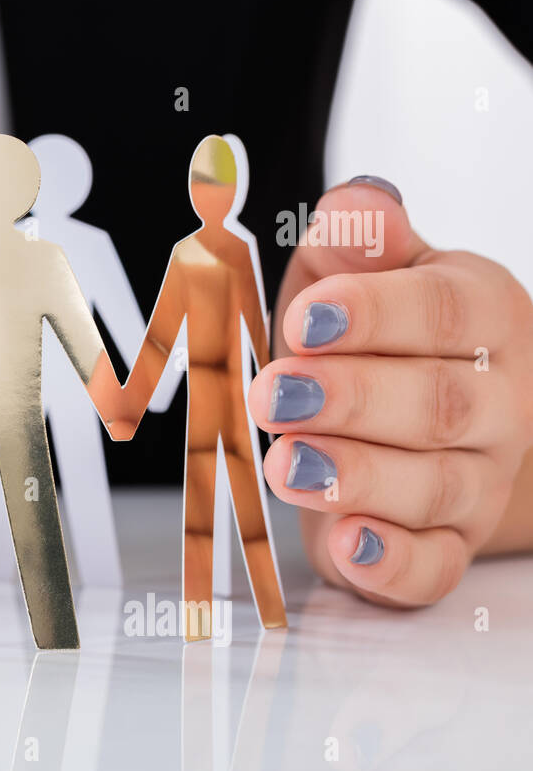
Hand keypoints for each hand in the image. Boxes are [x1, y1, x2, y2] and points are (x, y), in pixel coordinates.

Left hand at [249, 178, 532, 606]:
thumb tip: (359, 204)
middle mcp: (496, 400)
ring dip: (356, 476)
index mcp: (481, 315)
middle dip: (351, 399)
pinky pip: (433, 567)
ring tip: (287, 464)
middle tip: (273, 394)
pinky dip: (392, 562)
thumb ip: (357, 241)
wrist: (404, 414)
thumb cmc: (370, 335)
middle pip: (439, 404)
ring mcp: (477, 479)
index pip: (443, 313)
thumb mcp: (353, 272)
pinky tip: (350, 546)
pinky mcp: (445, 545)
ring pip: (434, 486)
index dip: (373, 316)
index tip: (303, 320)